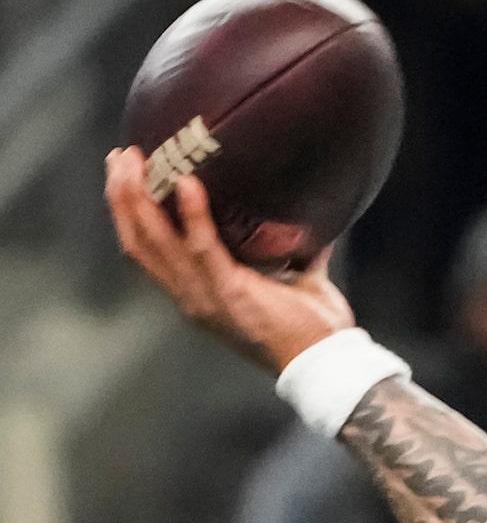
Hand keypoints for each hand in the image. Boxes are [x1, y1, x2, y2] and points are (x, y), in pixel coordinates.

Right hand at [104, 149, 354, 371]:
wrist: (329, 365)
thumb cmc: (315, 329)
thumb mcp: (296, 282)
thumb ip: (295, 253)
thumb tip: (310, 222)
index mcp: (197, 295)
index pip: (145, 250)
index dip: (128, 212)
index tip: (124, 175)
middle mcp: (191, 297)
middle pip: (137, 241)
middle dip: (123, 196)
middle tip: (121, 157)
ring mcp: (205, 298)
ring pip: (153, 242)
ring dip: (139, 198)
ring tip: (137, 161)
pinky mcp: (229, 294)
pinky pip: (202, 248)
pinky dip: (192, 215)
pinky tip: (189, 183)